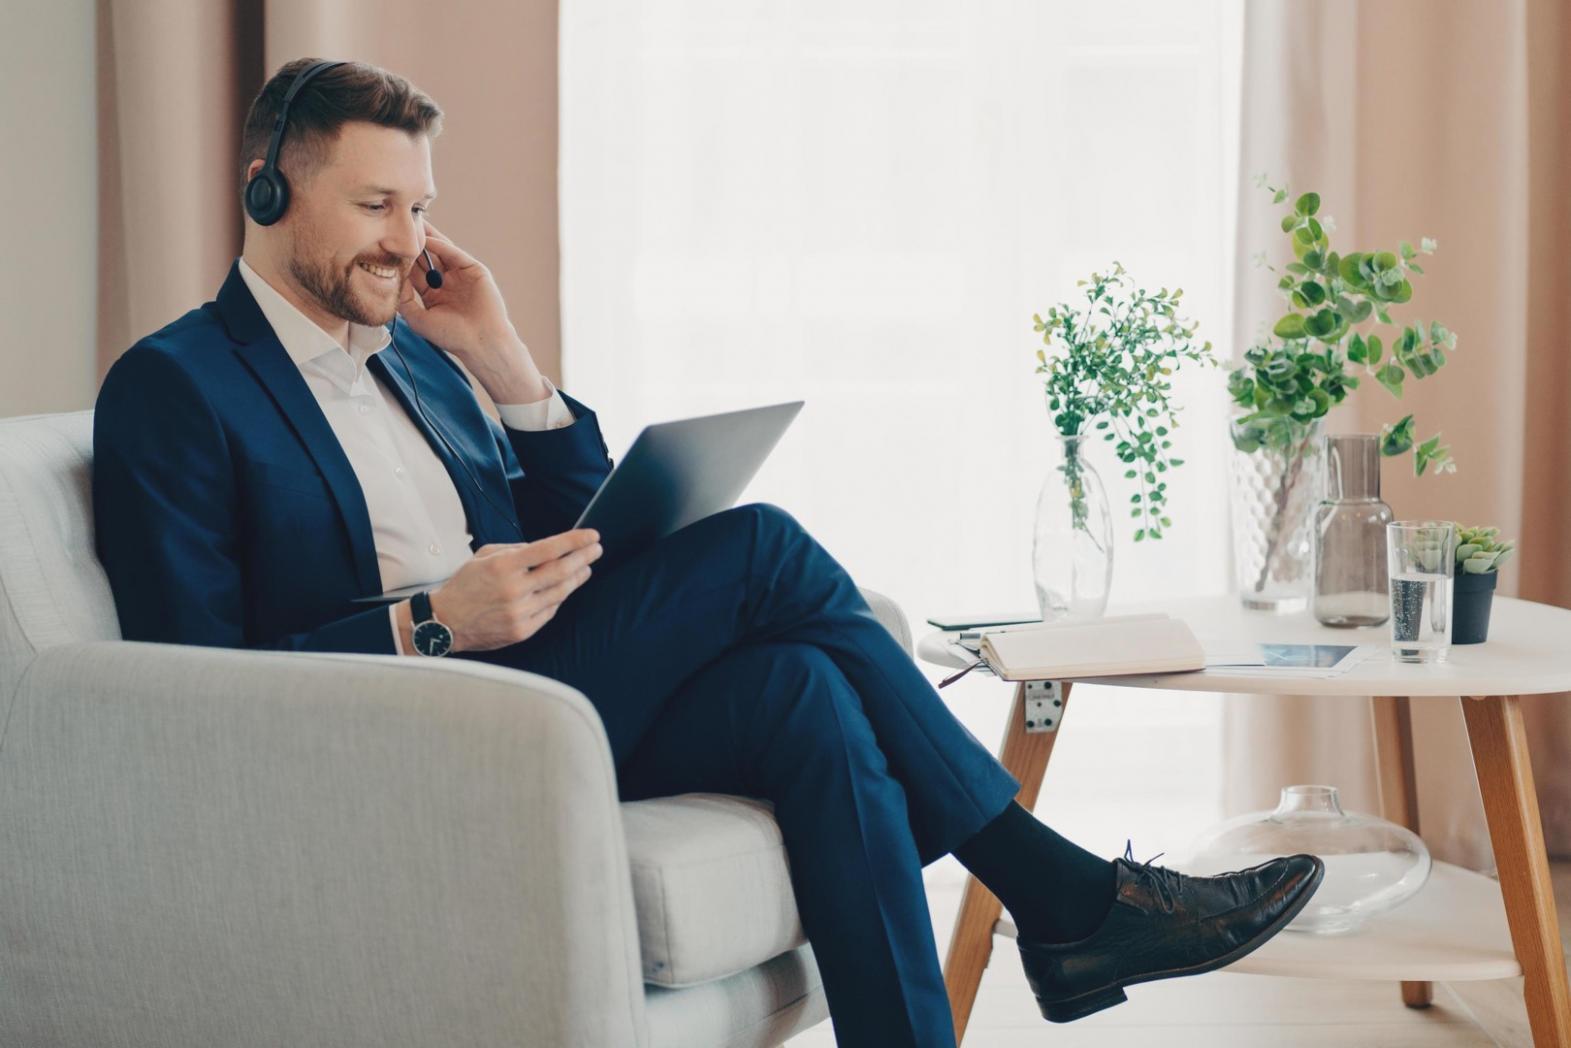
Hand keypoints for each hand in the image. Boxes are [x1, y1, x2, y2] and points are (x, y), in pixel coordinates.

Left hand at [396, 220, 521, 374]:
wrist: (481, 342)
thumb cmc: (452, 336)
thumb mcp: (419, 319)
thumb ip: (404, 300)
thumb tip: (392, 278)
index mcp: (433, 294)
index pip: (414, 272)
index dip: (401, 260)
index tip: (384, 248)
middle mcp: (446, 282)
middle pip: (425, 258)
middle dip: (412, 245)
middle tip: (395, 228)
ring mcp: (460, 275)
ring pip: (440, 251)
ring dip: (426, 238)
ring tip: (411, 225)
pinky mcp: (474, 270)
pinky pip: (455, 254)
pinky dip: (441, 246)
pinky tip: (427, 240)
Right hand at [428, 529, 602, 652]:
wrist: (445, 621)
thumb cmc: (465, 585)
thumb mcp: (484, 556)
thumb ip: (515, 550)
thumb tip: (545, 549)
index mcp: (504, 566)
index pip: (548, 549)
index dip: (574, 541)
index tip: (591, 535)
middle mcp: (514, 589)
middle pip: (560, 572)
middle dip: (583, 558)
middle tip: (596, 550)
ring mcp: (519, 612)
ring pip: (559, 593)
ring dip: (577, 579)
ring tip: (586, 568)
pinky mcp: (522, 631)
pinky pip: (550, 611)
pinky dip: (560, 598)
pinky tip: (565, 589)